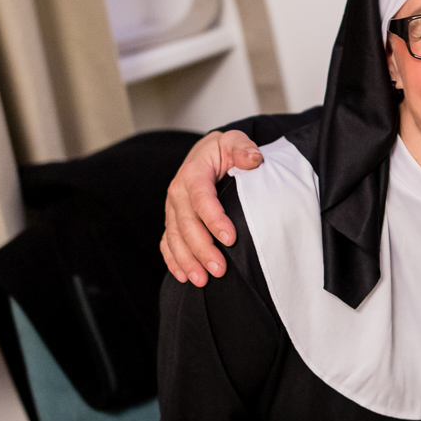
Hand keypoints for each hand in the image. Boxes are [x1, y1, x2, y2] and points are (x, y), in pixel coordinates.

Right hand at [161, 130, 262, 284]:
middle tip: (219, 270)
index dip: (214, 219)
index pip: (202, 198)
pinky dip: (173, 260)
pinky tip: (184, 277)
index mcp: (193, 173)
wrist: (206, 155)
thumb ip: (243, 148)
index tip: (230, 238)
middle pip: (186, 224)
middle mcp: (178, 192)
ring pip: (175, 237)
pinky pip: (167, 243)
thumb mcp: (234, 141)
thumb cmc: (222, 151)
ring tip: (202, 280)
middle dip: (202, 249)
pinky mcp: (172, 220)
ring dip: (187, 260)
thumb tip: (253, 159)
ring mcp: (172, 209)